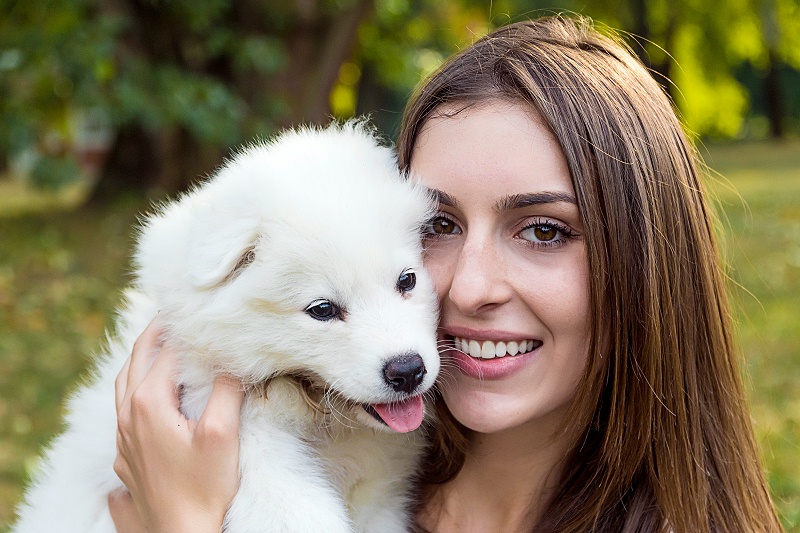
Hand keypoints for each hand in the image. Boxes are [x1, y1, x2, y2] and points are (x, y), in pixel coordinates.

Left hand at [111, 319, 243, 532]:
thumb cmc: (203, 488)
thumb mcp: (222, 433)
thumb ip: (225, 389)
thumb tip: (231, 359)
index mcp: (148, 402)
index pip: (166, 351)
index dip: (185, 328)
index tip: (200, 310)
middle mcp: (129, 414)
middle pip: (138, 358)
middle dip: (156, 332)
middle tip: (174, 312)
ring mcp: (124, 435)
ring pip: (125, 381)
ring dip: (142, 356)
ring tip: (158, 340)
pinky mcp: (127, 453)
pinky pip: (124, 404)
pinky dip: (135, 382)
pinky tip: (148, 388)